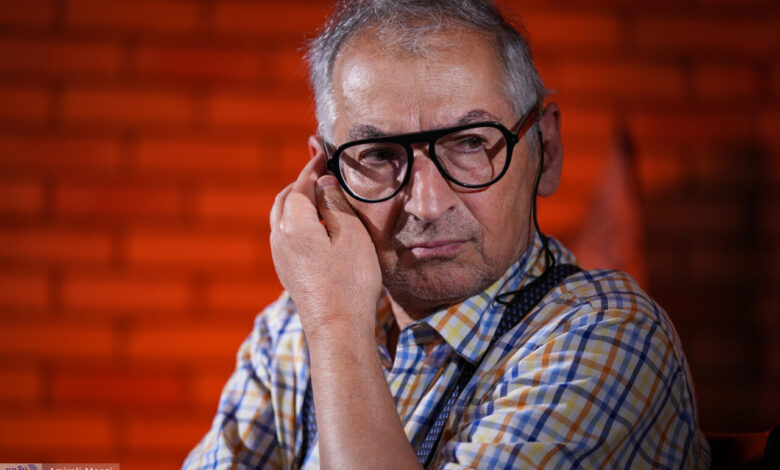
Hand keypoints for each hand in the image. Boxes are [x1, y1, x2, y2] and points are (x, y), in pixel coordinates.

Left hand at [269, 152, 382, 338]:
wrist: (337, 329)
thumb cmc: (350, 282)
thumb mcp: (352, 236)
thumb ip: (336, 205)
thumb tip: (324, 184)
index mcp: (295, 225)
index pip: (300, 186)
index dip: (312, 168)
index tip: (322, 154)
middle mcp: (280, 238)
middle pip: (284, 200)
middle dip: (301, 183)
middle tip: (320, 172)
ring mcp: (280, 257)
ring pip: (281, 218)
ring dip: (296, 201)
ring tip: (317, 195)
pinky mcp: (287, 272)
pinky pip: (284, 235)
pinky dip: (296, 220)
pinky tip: (314, 227)